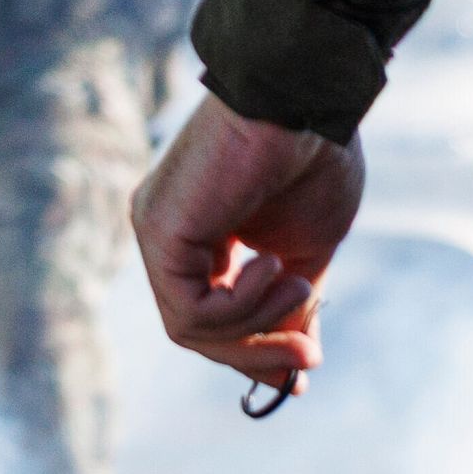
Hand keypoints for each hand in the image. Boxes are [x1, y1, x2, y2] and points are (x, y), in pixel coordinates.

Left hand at [130, 94, 364, 394]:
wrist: (309, 98)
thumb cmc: (315, 158)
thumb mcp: (309, 250)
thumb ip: (293, 306)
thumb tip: (299, 363)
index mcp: (203, 238)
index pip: (210, 314)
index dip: (252, 349)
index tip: (297, 374)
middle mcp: (169, 238)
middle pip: (196, 329)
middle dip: (254, 353)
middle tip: (306, 360)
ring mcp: (157, 233)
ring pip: (191, 328)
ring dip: (256, 327)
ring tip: (299, 288)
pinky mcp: (158, 231)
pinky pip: (190, 309)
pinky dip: (240, 306)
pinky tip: (272, 268)